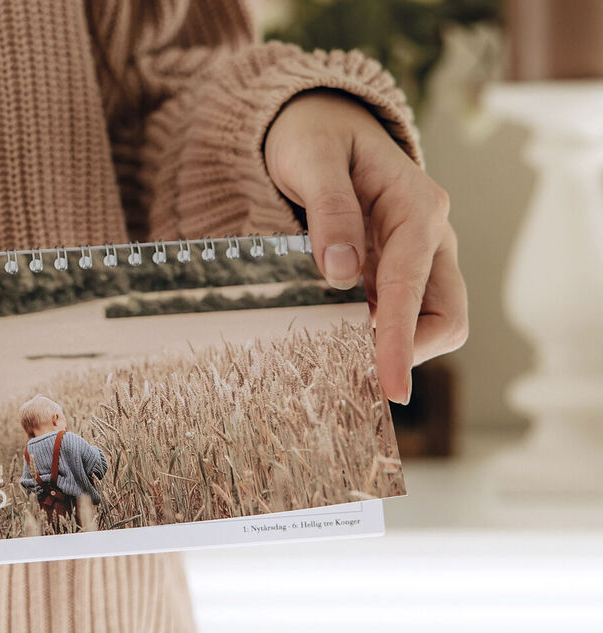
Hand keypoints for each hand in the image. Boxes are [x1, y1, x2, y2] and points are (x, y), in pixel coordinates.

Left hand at [263, 89, 468, 403]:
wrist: (315, 123)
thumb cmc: (314, 137)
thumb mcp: (311, 160)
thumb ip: (329, 211)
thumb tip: (342, 273)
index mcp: (418, 208)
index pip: (414, 288)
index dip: (399, 342)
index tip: (390, 387)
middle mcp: (430, 237)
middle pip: (445, 319)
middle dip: (406, 353)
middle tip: (348, 374)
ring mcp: (417, 257)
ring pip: (426, 323)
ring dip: (387, 347)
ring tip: (331, 356)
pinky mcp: (395, 271)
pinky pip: (396, 315)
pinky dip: (370, 335)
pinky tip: (330, 339)